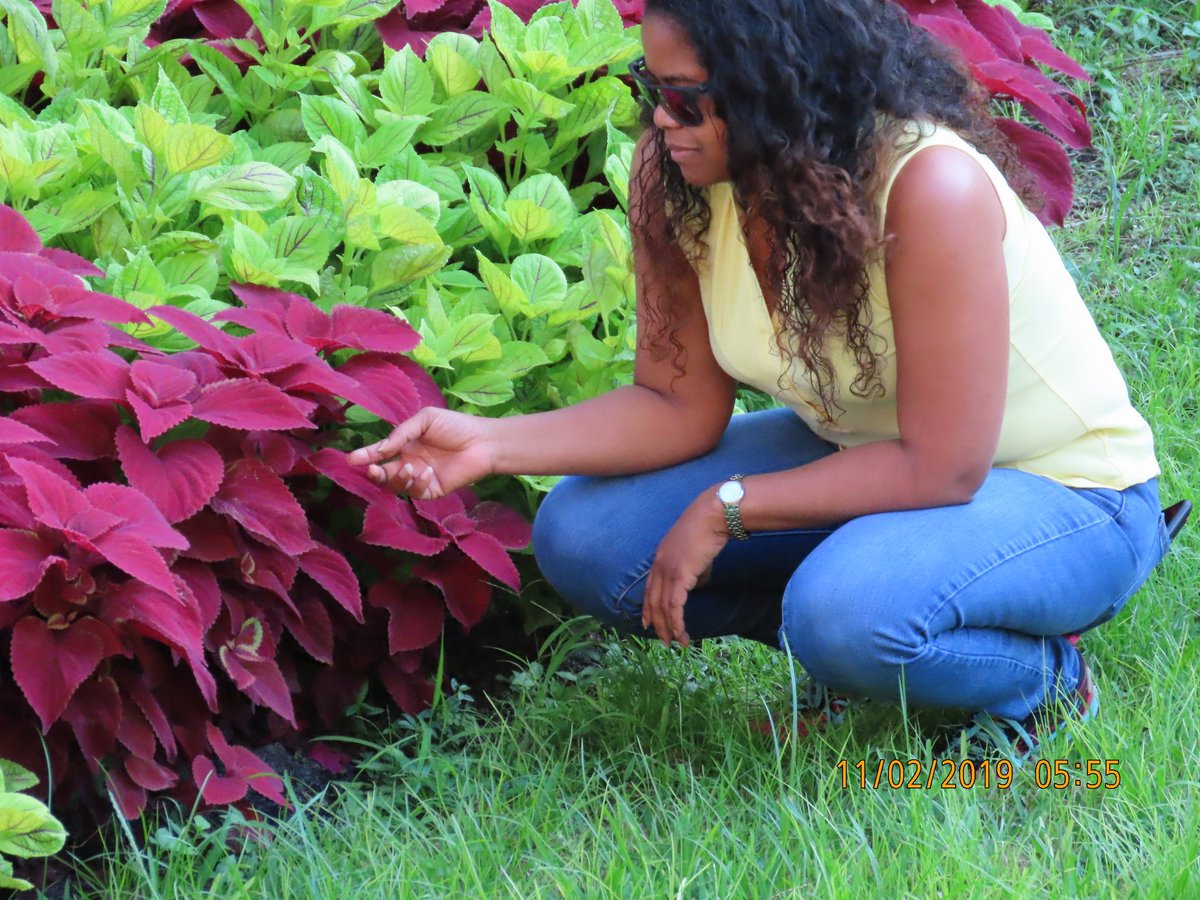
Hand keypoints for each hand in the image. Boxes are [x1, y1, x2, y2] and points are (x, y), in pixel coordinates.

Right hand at [347, 407, 494, 498]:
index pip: (380, 453)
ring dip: (397, 479)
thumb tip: (378, 449)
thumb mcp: (425, 420)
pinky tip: (427, 472)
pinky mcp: (433, 490)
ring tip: (409, 467)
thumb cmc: (455, 425)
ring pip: (397, 486)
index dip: (365, 456)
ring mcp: (421, 478)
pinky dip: (418, 484)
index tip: (351, 459)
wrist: (483, 441)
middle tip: (372, 470)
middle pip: (384, 474)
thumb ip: (401, 434)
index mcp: (406, 445)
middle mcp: (410, 462)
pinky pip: (417, 493)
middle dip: (374, 474)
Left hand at [642, 489, 728, 647]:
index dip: (647, 608)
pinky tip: (682, 632)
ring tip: (675, 643)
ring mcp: (667, 571)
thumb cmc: (707, 529)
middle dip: (657, 624)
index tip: (647, 623)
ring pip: (662, 607)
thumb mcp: (694, 553)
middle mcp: (659, 566)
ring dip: (669, 628)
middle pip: (653, 601)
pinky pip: (675, 605)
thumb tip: (695, 584)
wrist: (712, 516)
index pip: (649, 589)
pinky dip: (677, 622)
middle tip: (663, 641)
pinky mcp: (680, 576)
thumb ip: (691, 570)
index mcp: (659, 559)